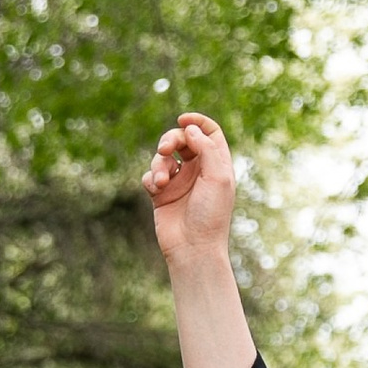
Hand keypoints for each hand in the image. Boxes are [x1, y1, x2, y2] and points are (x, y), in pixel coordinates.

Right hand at [143, 110, 237, 269]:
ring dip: (159, 164)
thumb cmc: (210, 215)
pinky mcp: (161, 194)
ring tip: (162, 181)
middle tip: (166, 150)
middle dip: (171, 139)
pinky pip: (150, 175)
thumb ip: (206, 148)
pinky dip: (150, 178)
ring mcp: (179, 182)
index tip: (183, 120)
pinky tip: (156, 190)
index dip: (197, 122)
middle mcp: (198, 170)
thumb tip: (190, 129)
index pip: (209, 132)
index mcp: (216, 164)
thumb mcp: (217, 177)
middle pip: (182, 139)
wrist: (192, 248)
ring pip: (162, 157)